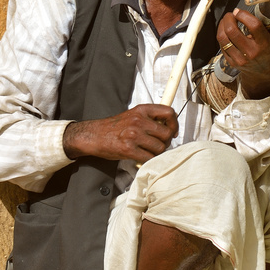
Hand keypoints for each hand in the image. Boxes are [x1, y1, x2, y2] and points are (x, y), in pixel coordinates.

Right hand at [63, 105, 177, 162]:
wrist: (94, 135)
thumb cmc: (114, 127)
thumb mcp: (133, 115)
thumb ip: (150, 118)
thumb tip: (169, 127)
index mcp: (142, 110)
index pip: (169, 112)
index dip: (175, 124)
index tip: (173, 131)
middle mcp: (139, 120)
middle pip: (167, 133)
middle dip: (166, 142)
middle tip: (159, 145)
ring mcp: (134, 135)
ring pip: (160, 148)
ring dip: (157, 152)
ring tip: (149, 151)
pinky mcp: (129, 149)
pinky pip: (149, 158)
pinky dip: (149, 160)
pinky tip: (143, 157)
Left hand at [216, 7, 269, 100]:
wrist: (265, 74)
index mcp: (265, 44)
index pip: (253, 25)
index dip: (243, 15)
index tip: (239, 10)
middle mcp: (252, 52)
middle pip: (232, 31)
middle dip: (229, 18)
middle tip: (232, 14)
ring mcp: (240, 59)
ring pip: (223, 38)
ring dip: (222, 26)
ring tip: (227, 21)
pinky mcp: (232, 62)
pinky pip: (222, 46)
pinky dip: (222, 35)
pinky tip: (226, 31)